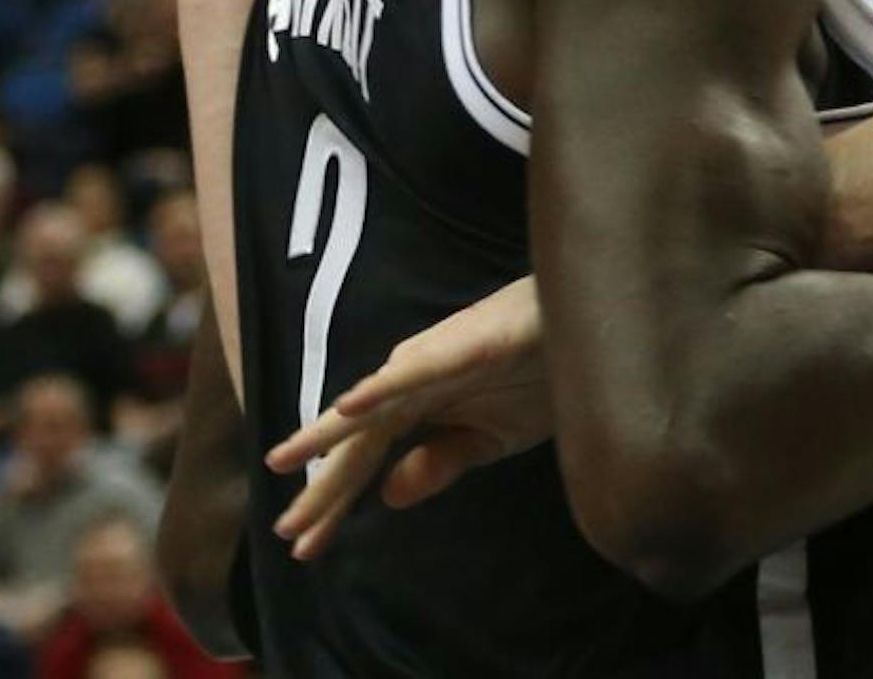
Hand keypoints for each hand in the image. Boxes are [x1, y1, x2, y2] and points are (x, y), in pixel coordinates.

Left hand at [264, 276, 549, 559]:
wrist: (587, 323)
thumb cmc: (539, 371)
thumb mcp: (492, 438)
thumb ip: (440, 462)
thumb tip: (386, 496)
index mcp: (418, 407)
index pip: (365, 462)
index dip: (334, 503)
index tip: (304, 549)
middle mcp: (412, 383)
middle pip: (356, 442)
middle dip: (323, 487)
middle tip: (286, 533)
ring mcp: (432, 362)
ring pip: (371, 406)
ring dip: (328, 435)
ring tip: (286, 461)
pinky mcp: (460, 346)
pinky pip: (414, 372)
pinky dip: (381, 389)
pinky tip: (348, 408)